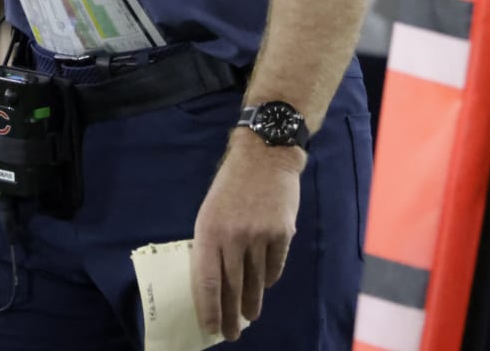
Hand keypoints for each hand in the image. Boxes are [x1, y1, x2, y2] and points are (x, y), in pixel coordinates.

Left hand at [191, 132, 303, 340]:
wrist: (265, 156)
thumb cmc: (231, 185)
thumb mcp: (210, 210)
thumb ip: (211, 243)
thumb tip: (214, 282)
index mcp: (209, 231)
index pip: (207, 281)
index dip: (209, 308)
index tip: (211, 328)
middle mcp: (233, 236)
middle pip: (232, 288)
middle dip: (232, 315)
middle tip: (232, 334)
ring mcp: (259, 235)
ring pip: (255, 281)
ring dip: (252, 303)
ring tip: (250, 316)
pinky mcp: (282, 233)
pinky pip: (274, 266)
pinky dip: (268, 279)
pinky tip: (264, 287)